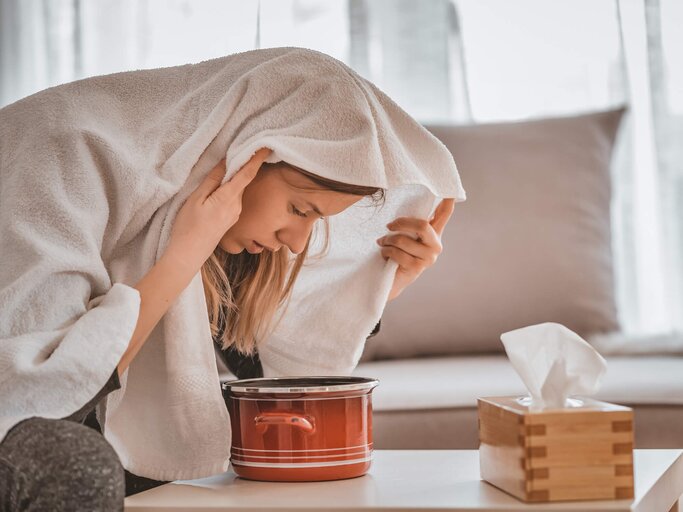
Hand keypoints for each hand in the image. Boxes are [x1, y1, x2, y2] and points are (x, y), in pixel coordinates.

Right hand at [166, 147, 271, 270]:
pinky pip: (234, 198)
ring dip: (236, 177)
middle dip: (244, 165)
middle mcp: (237, 206)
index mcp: (229, 199)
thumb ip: (212, 180)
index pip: (247, 174)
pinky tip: (222, 185)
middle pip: (243, 180)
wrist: (189, 254)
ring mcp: (235, 214)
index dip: (257, 159)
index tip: (266, 147)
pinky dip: (232, 188)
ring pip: (238, 189)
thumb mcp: (196, 199)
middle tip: (243, 148)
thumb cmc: (188, 226)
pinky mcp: (231, 219)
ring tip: (229, 164)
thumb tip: (225, 163)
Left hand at [377, 198, 454, 300]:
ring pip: (403, 240)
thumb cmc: (397, 253)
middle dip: (401, 223)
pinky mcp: (417, 268)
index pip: (444, 215)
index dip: (448, 202)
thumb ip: (409, 224)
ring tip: (382, 242)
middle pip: (422, 226)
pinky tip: (384, 254)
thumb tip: (404, 203)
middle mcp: (436, 245)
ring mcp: (428, 258)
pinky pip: (397, 253)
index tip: (451, 190)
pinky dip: (386, 251)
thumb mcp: (405, 236)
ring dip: (387, 240)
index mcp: (434, 233)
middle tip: (388, 225)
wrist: (391, 280)